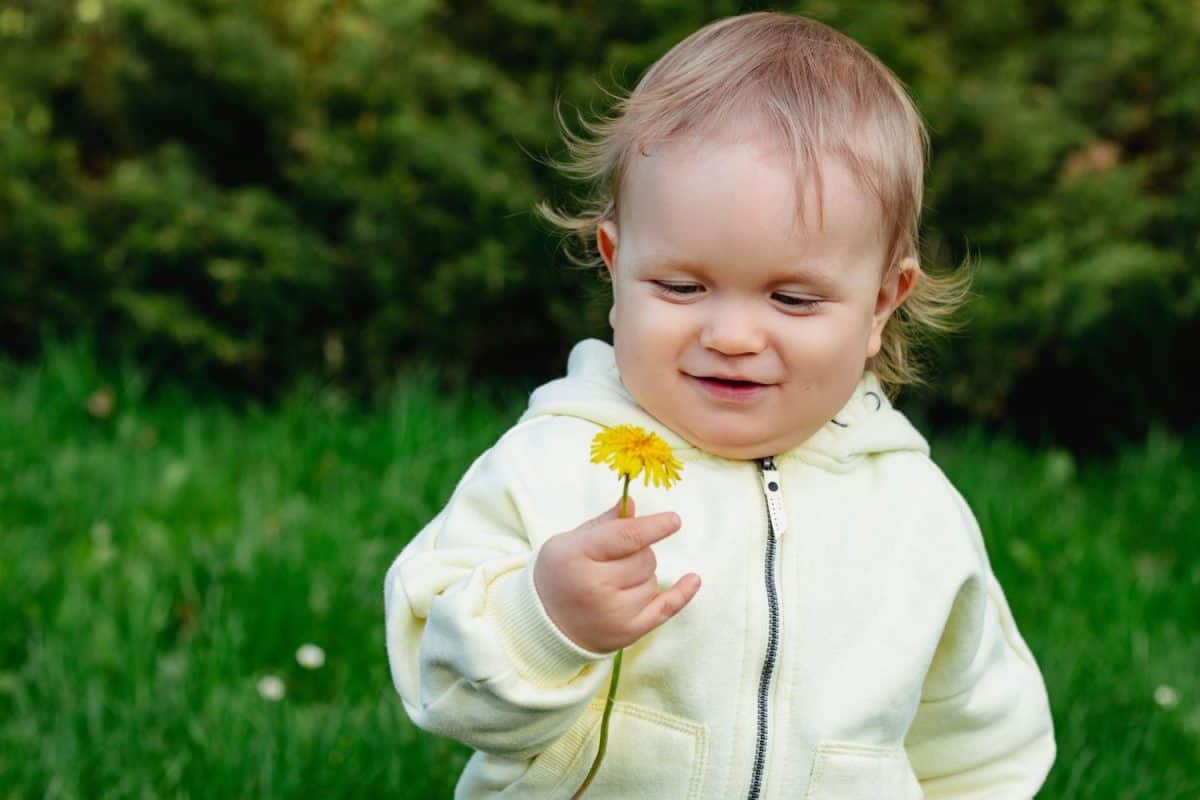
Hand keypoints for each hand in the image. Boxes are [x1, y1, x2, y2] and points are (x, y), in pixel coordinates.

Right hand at [533, 496, 700, 652]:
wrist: (544, 625)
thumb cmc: (559, 575)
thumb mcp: (569, 542)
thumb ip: (603, 524)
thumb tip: (632, 504)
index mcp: (576, 556)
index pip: (626, 537)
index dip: (654, 526)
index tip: (674, 520)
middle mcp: (594, 587)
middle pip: (644, 558)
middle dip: (638, 553)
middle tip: (615, 561)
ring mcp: (613, 613)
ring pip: (653, 580)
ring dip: (642, 576)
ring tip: (615, 583)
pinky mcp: (627, 633)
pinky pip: (666, 608)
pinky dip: (682, 593)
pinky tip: (693, 579)